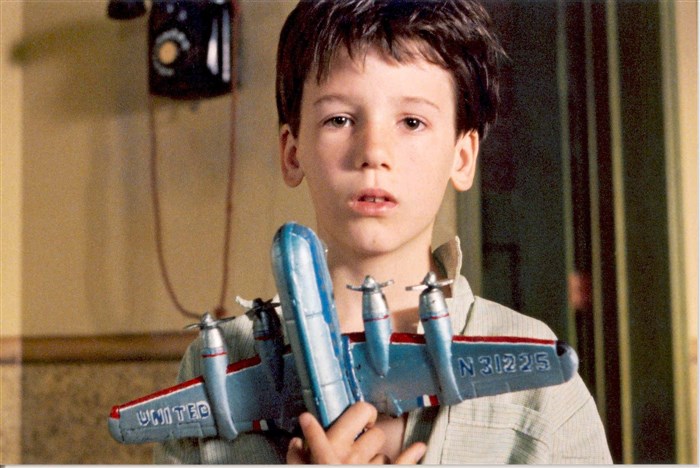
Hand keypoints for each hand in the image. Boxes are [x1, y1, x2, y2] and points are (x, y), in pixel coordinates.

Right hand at [286, 402, 425, 463]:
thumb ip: (297, 462)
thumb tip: (295, 445)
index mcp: (330, 465)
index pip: (320, 445)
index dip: (311, 430)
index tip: (306, 419)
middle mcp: (352, 465)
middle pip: (367, 437)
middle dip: (363, 436)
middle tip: (353, 443)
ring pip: (380, 455)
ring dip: (375, 457)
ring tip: (367, 463)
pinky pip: (400, 466)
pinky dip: (411, 456)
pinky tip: (419, 448)